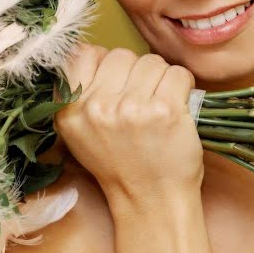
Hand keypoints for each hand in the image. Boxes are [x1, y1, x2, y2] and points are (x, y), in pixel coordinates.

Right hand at [55, 44, 203, 204]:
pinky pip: (178, 73)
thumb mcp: (80, 132)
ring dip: (160, 79)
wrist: (151, 200)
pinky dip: (182, 87)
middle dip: (135, 72)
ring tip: (157, 107)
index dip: (105, 64)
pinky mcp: (165, 110)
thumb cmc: (121, 163)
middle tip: (140, 101)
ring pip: (152, 61)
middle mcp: (98, 106)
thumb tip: (94, 52)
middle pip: (122, 55)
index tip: (116, 83)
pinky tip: (175, 108)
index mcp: (71, 109)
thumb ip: (78, 93)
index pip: (84, 53)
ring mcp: (132, 107)